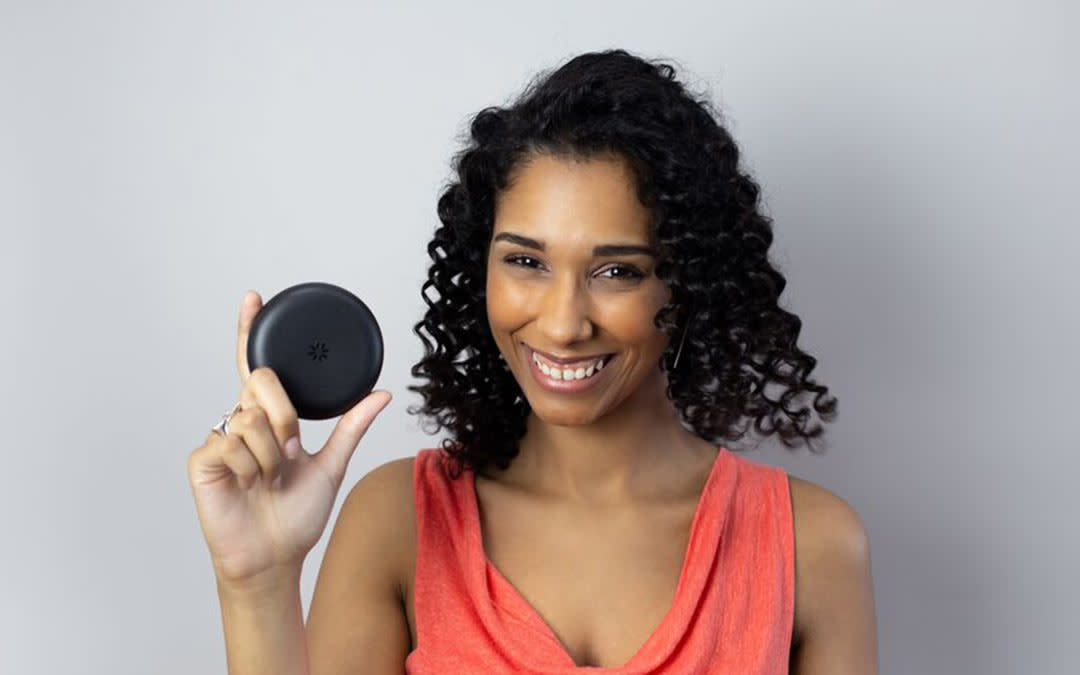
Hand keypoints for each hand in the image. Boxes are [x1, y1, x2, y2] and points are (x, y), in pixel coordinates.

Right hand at [186, 289, 391, 589]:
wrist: (275, 556)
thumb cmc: (297, 515)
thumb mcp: (332, 465)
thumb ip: (352, 426)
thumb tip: (383, 394)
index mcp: (269, 417)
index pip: (256, 365)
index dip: (250, 330)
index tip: (254, 297)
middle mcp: (241, 419)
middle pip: (262, 381)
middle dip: (284, 418)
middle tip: (290, 454)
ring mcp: (219, 438)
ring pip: (250, 417)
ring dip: (271, 454)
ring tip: (268, 479)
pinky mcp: (201, 459)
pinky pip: (230, 442)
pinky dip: (249, 467)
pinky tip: (247, 486)